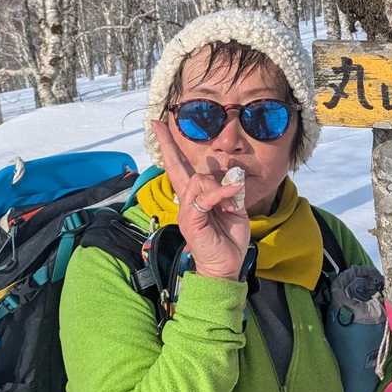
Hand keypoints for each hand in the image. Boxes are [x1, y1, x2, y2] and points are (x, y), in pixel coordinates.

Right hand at [151, 119, 250, 280]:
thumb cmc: (228, 238)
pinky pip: (205, 198)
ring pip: (199, 180)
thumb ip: (231, 190)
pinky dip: (222, 194)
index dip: (171, 148)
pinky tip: (234, 199)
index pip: (181, 168)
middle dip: (167, 145)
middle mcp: (187, 201)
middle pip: (177, 168)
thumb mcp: (235, 208)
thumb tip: (231, 173)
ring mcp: (186, 210)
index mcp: (196, 197)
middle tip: (156, 125)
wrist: (226, 266)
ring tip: (232, 204)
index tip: (159, 127)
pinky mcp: (191, 219)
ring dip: (220, 187)